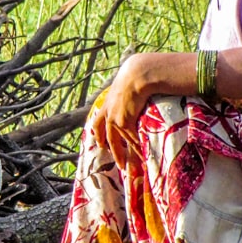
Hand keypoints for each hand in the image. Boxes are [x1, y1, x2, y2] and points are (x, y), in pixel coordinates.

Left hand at [91, 55, 149, 169]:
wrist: (137, 75)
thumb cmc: (136, 75)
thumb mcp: (126, 83)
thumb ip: (127, 89)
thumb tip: (135, 88)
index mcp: (107, 104)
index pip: (98, 123)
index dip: (99, 135)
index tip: (101, 144)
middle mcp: (108, 114)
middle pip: (107, 137)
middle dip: (113, 151)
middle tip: (118, 163)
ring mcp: (115, 119)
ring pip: (119, 142)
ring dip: (125, 156)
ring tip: (129, 168)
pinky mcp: (124, 123)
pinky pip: (132, 140)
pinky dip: (137, 150)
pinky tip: (143, 158)